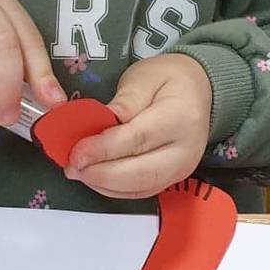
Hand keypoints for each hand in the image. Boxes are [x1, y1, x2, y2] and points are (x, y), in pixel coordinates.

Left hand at [67, 53, 212, 199]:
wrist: (197, 92)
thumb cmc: (169, 80)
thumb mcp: (145, 77)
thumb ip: (124, 102)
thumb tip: (100, 124)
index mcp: (181, 117)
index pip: (138, 139)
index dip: (104, 149)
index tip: (76, 152)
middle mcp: (186, 150)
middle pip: (140, 173)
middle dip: (100, 174)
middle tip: (71, 166)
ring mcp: (181, 170)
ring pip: (138, 188)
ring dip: (103, 184)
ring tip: (76, 170)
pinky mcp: (172, 180)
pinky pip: (140, 192)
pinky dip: (112, 189)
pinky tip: (93, 176)